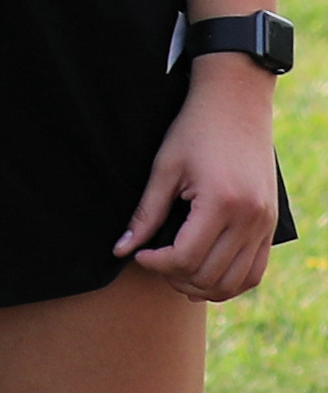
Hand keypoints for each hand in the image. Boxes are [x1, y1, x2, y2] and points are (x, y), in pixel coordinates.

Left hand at [117, 59, 283, 302]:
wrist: (236, 106)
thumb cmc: (194, 132)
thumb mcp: (163, 169)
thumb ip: (144, 214)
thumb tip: (121, 249)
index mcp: (221, 203)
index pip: (185, 257)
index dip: (156, 264)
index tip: (139, 255)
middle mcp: (250, 219)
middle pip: (210, 274)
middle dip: (176, 278)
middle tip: (154, 263)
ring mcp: (265, 225)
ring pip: (236, 281)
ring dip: (203, 286)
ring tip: (176, 272)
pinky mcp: (271, 226)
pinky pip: (255, 271)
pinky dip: (230, 281)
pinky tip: (204, 272)